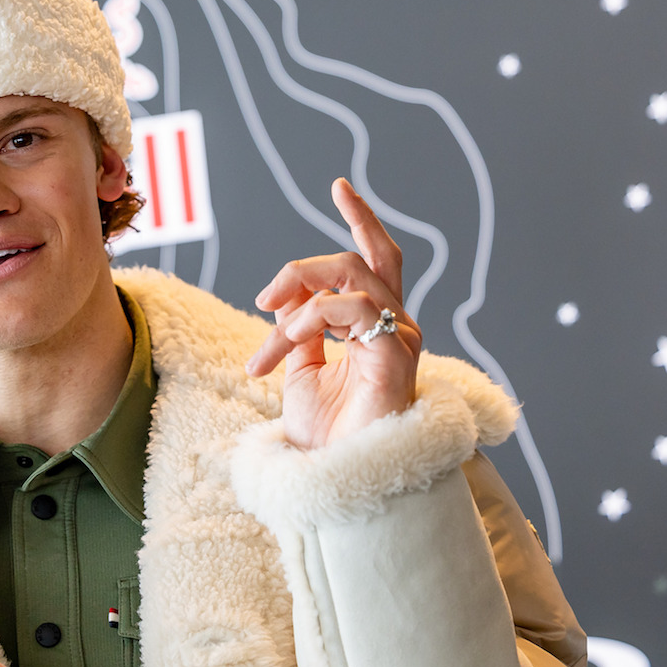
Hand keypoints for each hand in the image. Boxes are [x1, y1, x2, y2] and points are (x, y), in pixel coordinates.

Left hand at [247, 178, 423, 449]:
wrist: (337, 481)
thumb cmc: (327, 435)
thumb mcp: (301, 372)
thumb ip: (299, 331)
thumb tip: (286, 302)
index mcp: (375, 325)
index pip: (375, 258)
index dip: (361, 218)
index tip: (339, 185)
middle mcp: (395, 326)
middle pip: (359, 260)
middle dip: (305, 267)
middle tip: (265, 298)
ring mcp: (400, 338)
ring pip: (348, 279)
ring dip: (297, 305)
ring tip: (270, 346)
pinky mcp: (396, 355)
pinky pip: (348, 310)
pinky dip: (310, 318)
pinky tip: (286, 346)